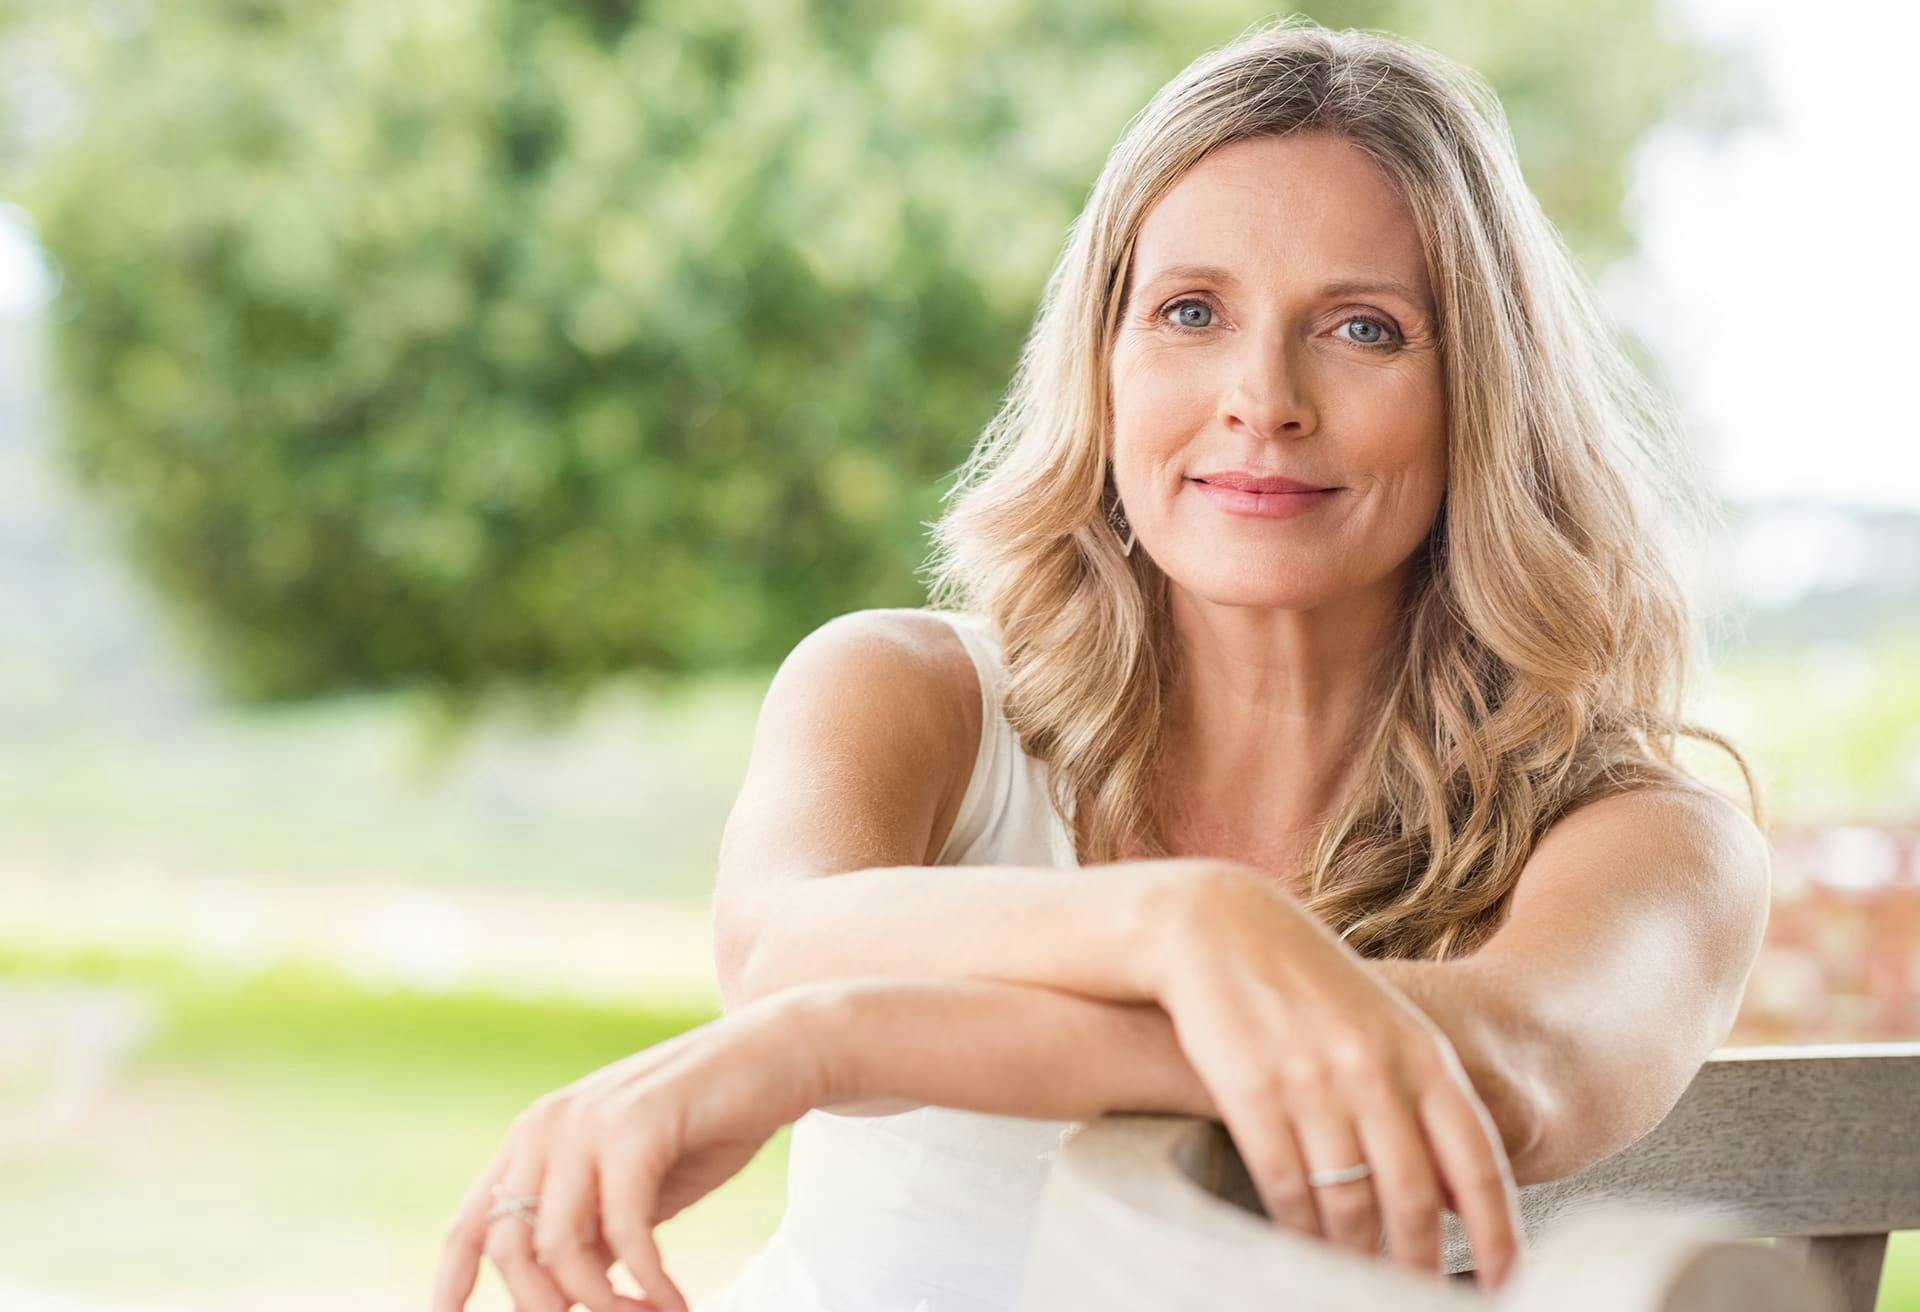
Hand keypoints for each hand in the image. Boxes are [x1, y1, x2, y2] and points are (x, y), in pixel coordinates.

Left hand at [431, 987, 840, 1311]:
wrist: (776, 1055)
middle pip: (511, 1249)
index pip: (472, 1223)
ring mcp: (588, 1123)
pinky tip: (675, 1301)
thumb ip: (591, 1233)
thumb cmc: (707, 1125)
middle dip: (549, 1309)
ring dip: (605, 1305)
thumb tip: (564, 1297)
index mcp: (535, 1137)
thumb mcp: (634, 1190)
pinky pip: (625, 1233)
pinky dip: (649, 1282)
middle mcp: (547, 1126)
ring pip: (560, 1249)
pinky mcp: (636, 1129)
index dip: (450, 1283)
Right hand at [1152, 865, 1523, 1291]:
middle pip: (1414, 1198)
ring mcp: (1313, 1082)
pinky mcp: (1252, 1092)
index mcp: (1422, 1055)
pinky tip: (1301, 1248)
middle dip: (1418, 1265)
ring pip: (1349, 1204)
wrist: (1219, 927)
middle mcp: (1375, 1072)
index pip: (1477, 1164)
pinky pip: (1286, 1188)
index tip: (1507, 1287)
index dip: (1498, 1235)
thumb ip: (1425, 1101)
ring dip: (1355, 1258)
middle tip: (1415, 1299)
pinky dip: (1297, 1231)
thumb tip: (1459, 1197)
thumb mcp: (1384, 1029)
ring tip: (1355, 1283)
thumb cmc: (1308, 985)